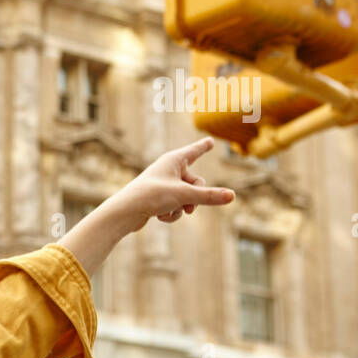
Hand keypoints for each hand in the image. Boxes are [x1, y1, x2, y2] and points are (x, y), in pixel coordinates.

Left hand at [112, 136, 234, 234]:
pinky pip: (174, 206)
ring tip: (169, 210)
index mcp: (173, 160)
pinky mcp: (156, 199)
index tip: (210, 141)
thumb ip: (209, 196)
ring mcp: (162, 185)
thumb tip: (232, 196)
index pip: (194, 151)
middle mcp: (167, 170)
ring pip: (186, 197)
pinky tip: (159, 216)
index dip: (203, 147)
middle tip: (189, 205)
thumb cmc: (152, 196)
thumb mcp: (185, 195)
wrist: (125, 212)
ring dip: (181, 208)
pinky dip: (171, 213)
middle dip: (195, 197)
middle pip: (195, 183)